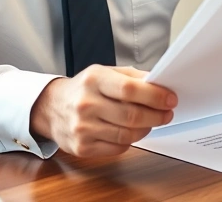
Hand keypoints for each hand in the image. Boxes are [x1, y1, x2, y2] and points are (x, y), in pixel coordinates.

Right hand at [30, 65, 176, 156]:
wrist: (51, 107)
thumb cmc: (84, 88)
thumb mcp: (105, 73)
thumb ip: (132, 77)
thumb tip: (160, 84)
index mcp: (94, 80)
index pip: (130, 89)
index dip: (155, 96)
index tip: (171, 99)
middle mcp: (86, 104)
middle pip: (132, 115)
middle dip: (157, 116)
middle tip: (167, 114)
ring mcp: (82, 128)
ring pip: (127, 135)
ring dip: (146, 129)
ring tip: (151, 122)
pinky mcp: (82, 147)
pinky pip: (118, 149)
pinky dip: (131, 142)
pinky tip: (131, 132)